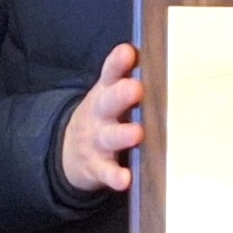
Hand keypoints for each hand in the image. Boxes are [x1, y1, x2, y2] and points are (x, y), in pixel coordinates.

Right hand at [60, 43, 142, 192]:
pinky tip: (125, 179)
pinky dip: (114, 176)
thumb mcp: (108, 95)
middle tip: (136, 88)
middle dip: (121, 95)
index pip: (109, 74)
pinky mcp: (96, 166)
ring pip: (109, 137)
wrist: (70, 151)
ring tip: (136, 133)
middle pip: (108, 102)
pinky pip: (106, 171)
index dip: (118, 63)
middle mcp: (99, 115)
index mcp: (104, 93)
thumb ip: (127, 79)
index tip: (128, 53)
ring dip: (122, 135)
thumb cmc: (104, 117)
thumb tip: (162, 55)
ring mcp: (96, 141)